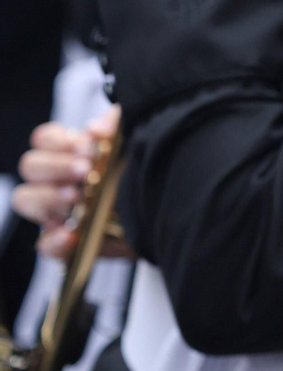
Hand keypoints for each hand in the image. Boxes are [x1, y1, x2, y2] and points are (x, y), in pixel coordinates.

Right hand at [14, 108, 130, 258]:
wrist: (167, 213)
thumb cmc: (144, 174)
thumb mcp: (138, 147)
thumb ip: (119, 129)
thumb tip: (99, 127)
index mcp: (71, 152)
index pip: (45, 139)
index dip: (58, 141)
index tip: (86, 147)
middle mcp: (56, 179)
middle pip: (31, 166)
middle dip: (56, 166)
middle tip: (85, 171)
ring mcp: (55, 210)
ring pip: (26, 199)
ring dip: (49, 197)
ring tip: (75, 197)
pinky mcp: (64, 242)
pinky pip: (44, 243)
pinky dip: (54, 240)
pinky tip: (71, 236)